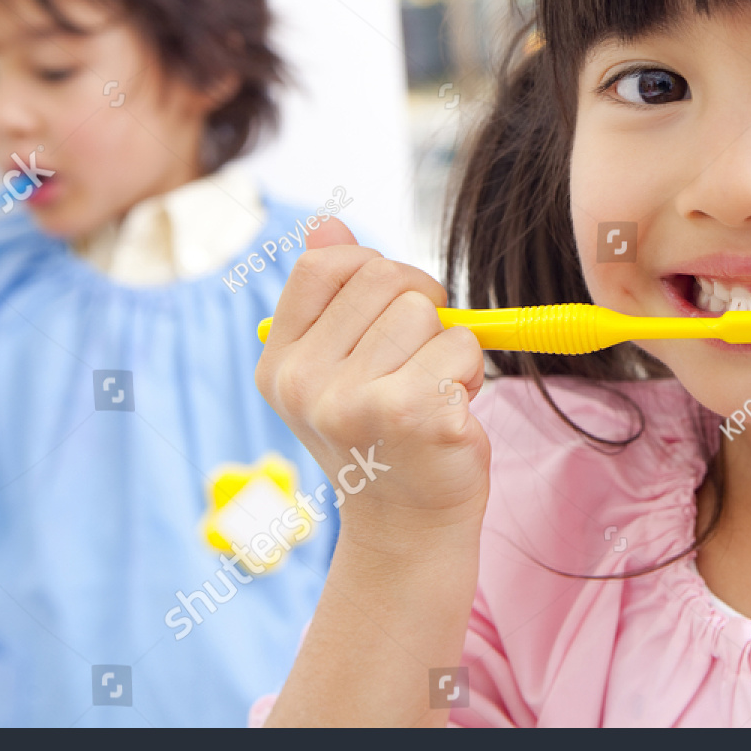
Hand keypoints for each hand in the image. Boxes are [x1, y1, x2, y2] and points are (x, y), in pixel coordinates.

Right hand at [254, 219, 490, 544]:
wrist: (408, 530)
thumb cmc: (385, 438)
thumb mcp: (342, 366)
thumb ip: (334, 296)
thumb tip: (327, 221)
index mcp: (280, 363)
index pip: (326, 264)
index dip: (374, 274)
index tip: (390, 314)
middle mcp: (304, 383)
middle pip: (386, 278)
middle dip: (421, 309)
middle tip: (418, 365)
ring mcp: (354, 401)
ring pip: (427, 311)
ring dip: (448, 348)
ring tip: (431, 396)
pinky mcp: (412, 414)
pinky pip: (462, 346)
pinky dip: (470, 375)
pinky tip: (449, 416)